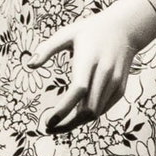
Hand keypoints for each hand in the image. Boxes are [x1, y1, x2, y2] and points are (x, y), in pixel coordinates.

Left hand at [28, 7, 142, 132]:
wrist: (126, 28)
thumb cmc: (91, 31)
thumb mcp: (67, 33)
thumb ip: (47, 49)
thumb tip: (29, 65)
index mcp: (89, 60)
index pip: (78, 90)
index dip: (63, 109)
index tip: (47, 121)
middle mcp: (105, 73)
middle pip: (87, 108)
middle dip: (67, 124)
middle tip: (48, 127)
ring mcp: (115, 82)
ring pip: (96, 112)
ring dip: (77, 123)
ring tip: (59, 125)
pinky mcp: (121, 88)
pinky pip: (104, 108)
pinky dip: (89, 116)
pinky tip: (76, 116)